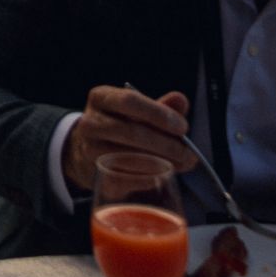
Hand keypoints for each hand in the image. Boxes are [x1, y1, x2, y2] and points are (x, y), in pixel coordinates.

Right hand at [64, 85, 193, 193]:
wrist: (88, 151)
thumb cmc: (119, 126)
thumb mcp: (135, 111)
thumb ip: (160, 106)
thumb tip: (180, 100)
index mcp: (101, 98)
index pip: (129, 101)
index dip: (158, 114)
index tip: (182, 127)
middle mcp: (91, 122)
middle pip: (131, 131)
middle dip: (165, 144)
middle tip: (187, 153)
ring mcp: (91, 150)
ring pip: (130, 157)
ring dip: (162, 162)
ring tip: (181, 164)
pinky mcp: (97, 175)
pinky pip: (128, 178)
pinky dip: (150, 176)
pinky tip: (164, 174)